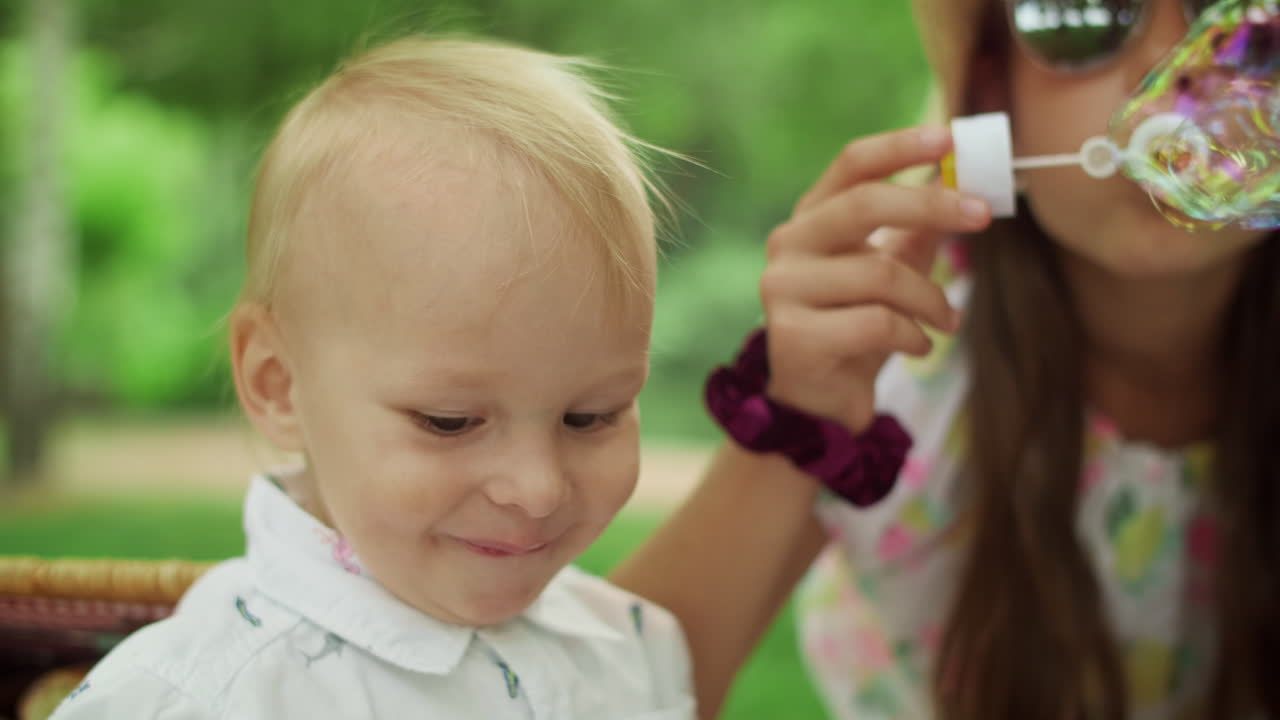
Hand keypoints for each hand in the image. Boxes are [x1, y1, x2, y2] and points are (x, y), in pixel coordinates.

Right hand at [760, 125, 990, 433]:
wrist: (818, 403)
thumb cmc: (855, 327)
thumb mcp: (890, 272)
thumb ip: (916, 230)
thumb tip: (964, 183)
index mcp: (810, 218)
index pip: (851, 165)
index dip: (899, 146)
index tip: (948, 138)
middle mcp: (788, 245)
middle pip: (863, 205)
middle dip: (931, 206)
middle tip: (983, 216)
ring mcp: (783, 289)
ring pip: (881, 273)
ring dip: (931, 299)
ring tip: (948, 320)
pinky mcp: (794, 336)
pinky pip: (876, 322)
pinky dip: (913, 336)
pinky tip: (918, 347)